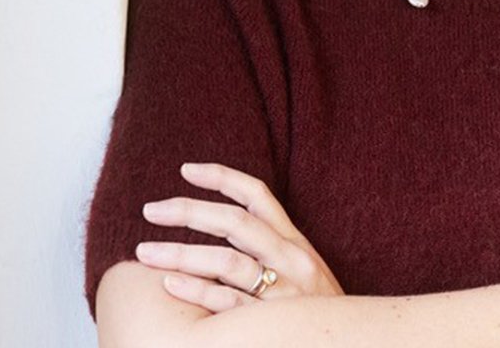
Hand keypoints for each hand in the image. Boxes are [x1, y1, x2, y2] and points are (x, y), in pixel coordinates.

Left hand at [137, 162, 344, 311]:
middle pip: (235, 223)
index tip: (185, 170)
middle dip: (189, 211)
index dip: (222, 178)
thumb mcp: (304, 270)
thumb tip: (221, 225)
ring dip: (181, 254)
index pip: (258, 196)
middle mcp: (291, 260)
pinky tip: (169, 285)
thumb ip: (271, 248)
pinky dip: (198, 292)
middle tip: (150, 210)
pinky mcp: (272, 323)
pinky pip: (230, 304)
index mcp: (296, 243)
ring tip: (144, 253)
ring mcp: (284, 292)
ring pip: (228, 262)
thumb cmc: (316, 310)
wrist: (355, 344)